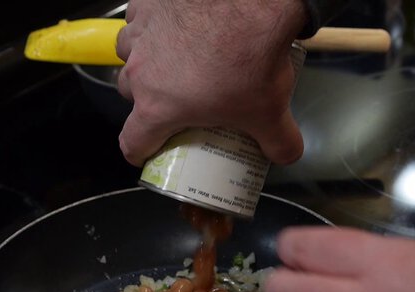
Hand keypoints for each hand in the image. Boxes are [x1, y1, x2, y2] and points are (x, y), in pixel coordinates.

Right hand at [115, 0, 307, 166]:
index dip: (141, 151)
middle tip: (176, 99)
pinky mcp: (147, 3)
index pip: (133, 141)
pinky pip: (138, 19)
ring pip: (129, 53)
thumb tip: (284, 154)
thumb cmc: (251, 58)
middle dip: (148, 99)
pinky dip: (152, 26)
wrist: (251, 3)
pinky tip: (175, 28)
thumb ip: (280, 143)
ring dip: (145, 61)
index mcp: (159, 107)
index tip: (149, 151)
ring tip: (174, 60)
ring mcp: (141, 33)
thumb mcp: (270, 112)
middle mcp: (140, 70)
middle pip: (130, 93)